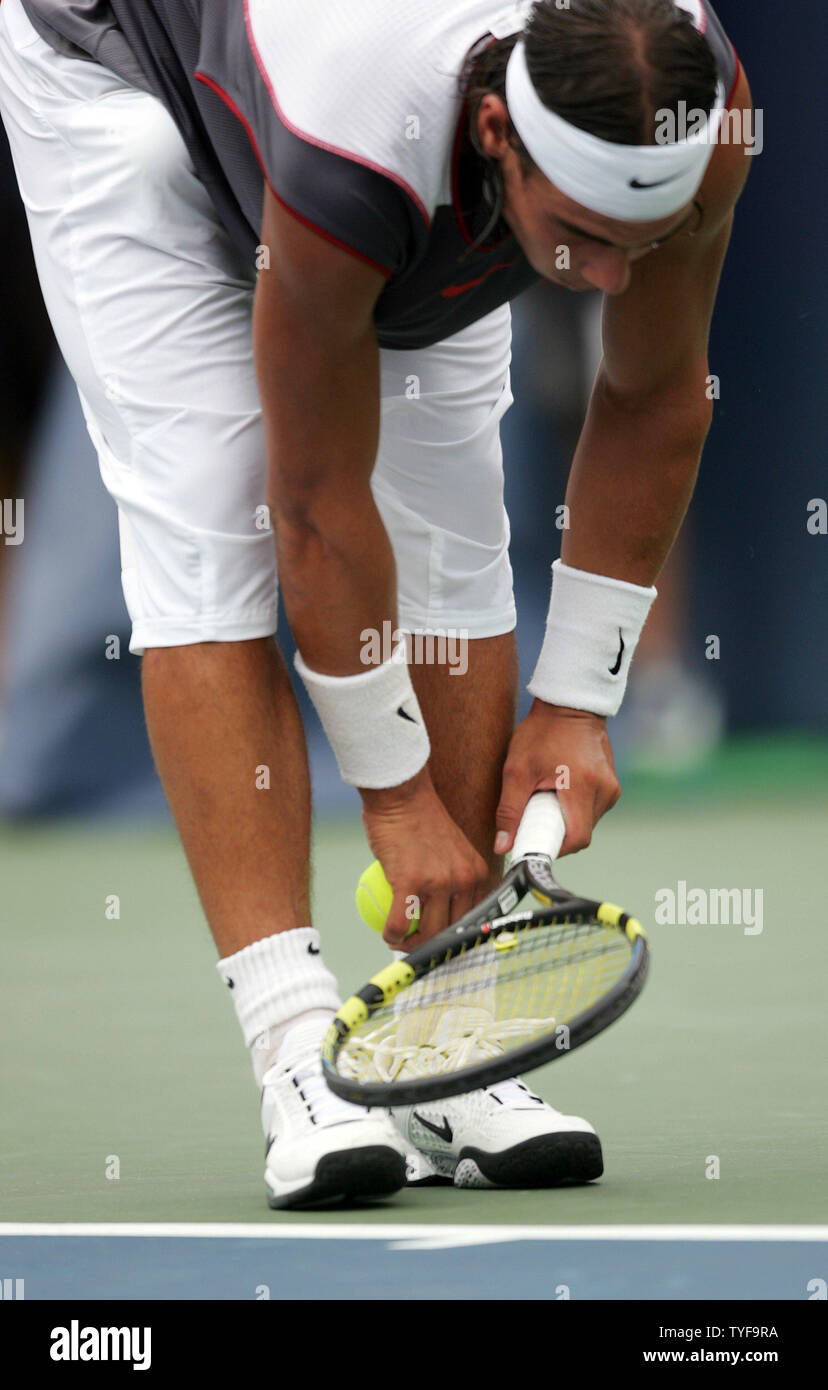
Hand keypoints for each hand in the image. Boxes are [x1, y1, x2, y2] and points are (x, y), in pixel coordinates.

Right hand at [361, 768, 489, 948]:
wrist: (402, 795)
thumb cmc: (420, 819)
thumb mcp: (452, 850)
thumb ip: (453, 877)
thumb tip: (446, 909)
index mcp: (477, 872)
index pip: (473, 917)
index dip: (456, 935)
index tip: (440, 938)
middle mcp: (463, 879)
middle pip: (451, 930)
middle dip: (434, 944)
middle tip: (415, 942)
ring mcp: (437, 882)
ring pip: (427, 933)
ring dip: (411, 944)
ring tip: (399, 939)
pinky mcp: (409, 881)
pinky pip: (398, 923)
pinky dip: (391, 934)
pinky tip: (387, 933)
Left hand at [494, 700, 619, 856]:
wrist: (569, 703)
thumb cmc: (541, 733)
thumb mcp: (517, 770)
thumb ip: (509, 810)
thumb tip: (502, 847)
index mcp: (582, 787)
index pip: (576, 838)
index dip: (554, 846)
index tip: (534, 840)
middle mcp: (604, 790)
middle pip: (581, 832)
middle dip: (556, 831)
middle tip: (535, 813)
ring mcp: (611, 787)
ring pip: (587, 822)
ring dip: (566, 819)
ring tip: (547, 795)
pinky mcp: (612, 784)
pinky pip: (592, 809)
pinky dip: (574, 808)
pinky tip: (560, 788)